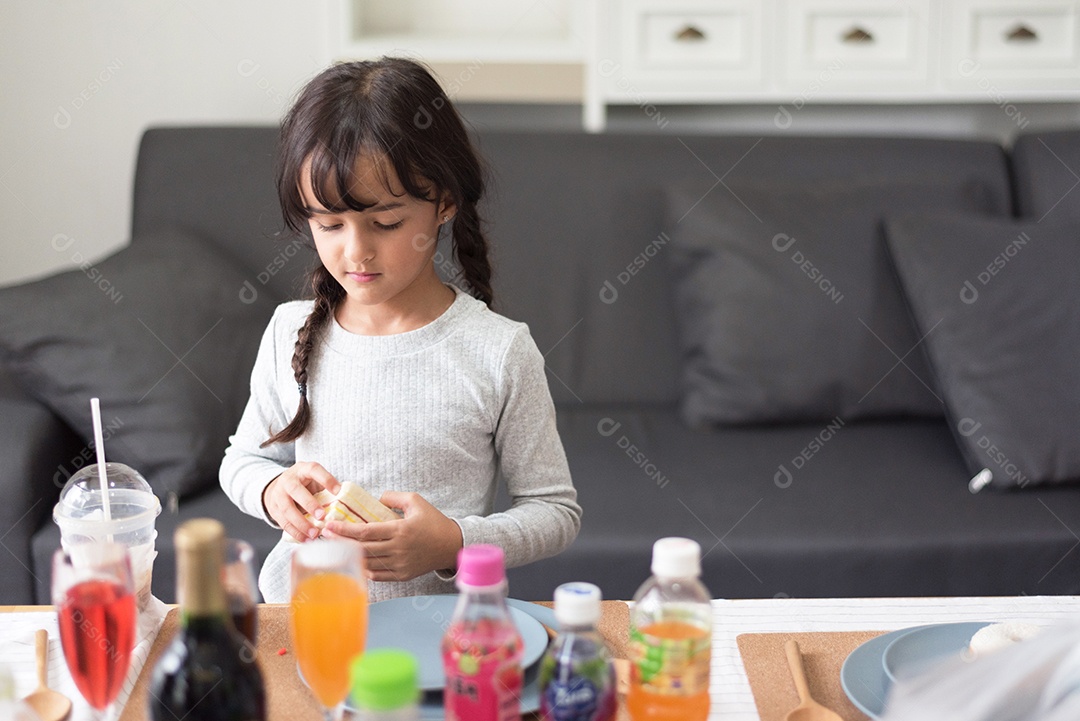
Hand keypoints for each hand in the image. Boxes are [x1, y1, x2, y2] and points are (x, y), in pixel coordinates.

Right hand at [262, 462, 341, 541]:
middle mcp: (288, 480)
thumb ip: (327, 488)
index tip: (338, 491)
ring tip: (314, 534)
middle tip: (322, 516)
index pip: (314, 470)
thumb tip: (346, 501)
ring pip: (287, 509)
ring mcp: (278, 494)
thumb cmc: (305, 484)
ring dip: (301, 524)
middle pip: (296, 490)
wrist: (279, 487)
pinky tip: (305, 539)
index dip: (326, 479)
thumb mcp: (315, 479)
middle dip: (309, 504)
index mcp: (303, 470)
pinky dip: (295, 532)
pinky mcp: (273, 509)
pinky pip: (283, 522)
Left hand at [322, 491, 462, 582]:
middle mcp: (398, 549)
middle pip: (362, 549)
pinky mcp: (403, 575)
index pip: (366, 532)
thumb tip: (375, 499)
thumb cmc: (433, 521)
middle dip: (341, 543)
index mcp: (400, 530)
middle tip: (325, 537)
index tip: (329, 526)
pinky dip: (365, 569)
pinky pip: (378, 575)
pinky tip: (356, 561)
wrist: (451, 545)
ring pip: (368, 563)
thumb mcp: (416, 501)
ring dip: (350, 556)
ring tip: (336, 549)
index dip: (345, 530)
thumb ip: (393, 497)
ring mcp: (400, 565)